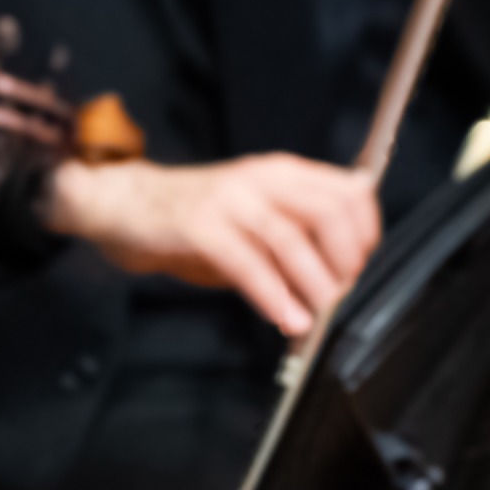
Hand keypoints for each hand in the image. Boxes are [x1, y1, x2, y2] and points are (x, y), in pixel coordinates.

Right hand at [50, 149, 379, 343]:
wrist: (123, 203)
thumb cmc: (196, 216)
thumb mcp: (258, 215)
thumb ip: (299, 234)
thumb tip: (344, 271)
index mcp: (282, 173)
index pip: (349, 193)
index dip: (366, 233)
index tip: (362, 266)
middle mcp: (260, 180)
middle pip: (328, 214)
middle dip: (345, 261)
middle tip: (340, 293)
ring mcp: (228, 200)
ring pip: (290, 240)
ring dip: (312, 284)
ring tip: (318, 314)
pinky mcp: (198, 225)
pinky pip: (246, 263)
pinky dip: (271, 294)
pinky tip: (283, 316)